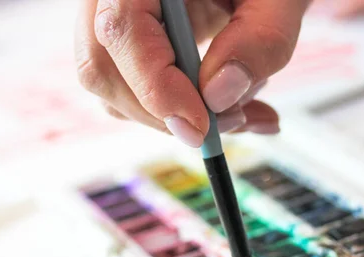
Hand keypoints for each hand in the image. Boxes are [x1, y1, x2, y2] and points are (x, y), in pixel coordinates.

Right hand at [75, 0, 309, 146]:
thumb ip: (261, 38)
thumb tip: (218, 95)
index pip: (121, 28)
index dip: (156, 86)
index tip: (201, 125)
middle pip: (102, 67)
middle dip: (164, 112)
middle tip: (228, 121)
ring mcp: (117, 23)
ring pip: (113, 89)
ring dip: (174, 119)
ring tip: (240, 111)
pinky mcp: (131, 49)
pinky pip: (133, 93)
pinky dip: (179, 115)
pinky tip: (229, 110)